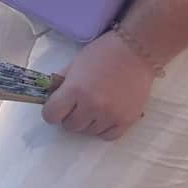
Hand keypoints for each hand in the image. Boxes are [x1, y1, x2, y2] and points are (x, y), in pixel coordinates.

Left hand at [41, 30, 155, 138]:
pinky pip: (107, 136)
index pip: (51, 115)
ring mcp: (109, 116)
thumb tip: (51, 95)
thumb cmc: (104, 52)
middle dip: (69, 116)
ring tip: (94, 105)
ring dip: (87, 121)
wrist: (136, 51)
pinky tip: (104, 115)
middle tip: (76, 104)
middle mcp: (91, 106)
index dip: (51, 111)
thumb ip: (62, 81)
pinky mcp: (126, 121)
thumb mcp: (76, 62)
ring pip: (88, 132)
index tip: (56, 106)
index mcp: (75, 89)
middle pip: (70, 125)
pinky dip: (103, 128)